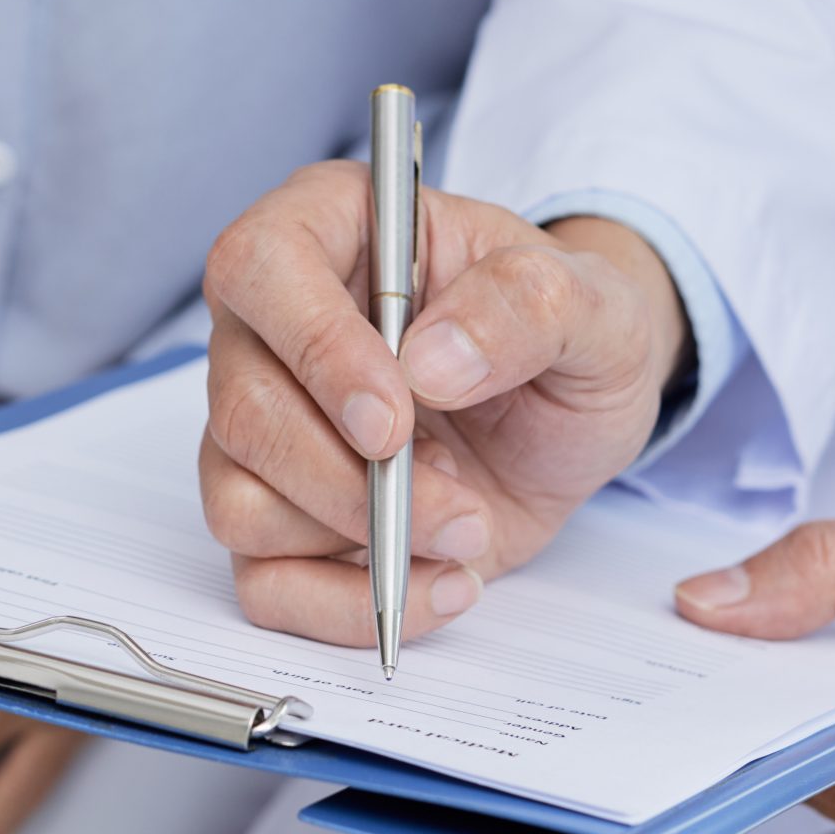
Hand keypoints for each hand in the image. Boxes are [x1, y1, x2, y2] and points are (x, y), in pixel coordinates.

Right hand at [200, 162, 689, 643]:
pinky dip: (348, 605)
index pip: (260, 267)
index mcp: (334, 228)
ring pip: (239, 503)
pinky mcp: (283, 518)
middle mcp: (276, 326)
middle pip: (243, 408)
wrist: (575, 417)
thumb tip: (430, 361)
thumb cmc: (569, 334)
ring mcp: (267, 428)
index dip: (315, 349)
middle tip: (459, 502)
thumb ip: (529, 304)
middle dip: (353, 480)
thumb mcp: (595, 304)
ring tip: (464, 527)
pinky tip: (437, 582)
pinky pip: (263, 583)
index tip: (394, 419)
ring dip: (361, 541)